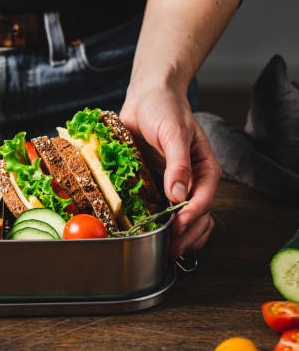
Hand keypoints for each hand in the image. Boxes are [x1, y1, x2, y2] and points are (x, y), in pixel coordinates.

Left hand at [120, 85, 220, 257]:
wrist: (146, 99)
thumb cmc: (164, 109)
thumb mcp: (173, 132)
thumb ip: (178, 163)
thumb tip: (179, 194)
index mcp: (204, 168)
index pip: (204, 198)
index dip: (192, 216)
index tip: (177, 228)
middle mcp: (193, 180)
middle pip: (199, 216)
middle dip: (188, 235)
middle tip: (170, 250)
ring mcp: (176, 186)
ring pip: (188, 220)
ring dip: (181, 237)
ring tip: (166, 251)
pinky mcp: (158, 187)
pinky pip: (166, 213)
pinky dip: (165, 226)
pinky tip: (157, 237)